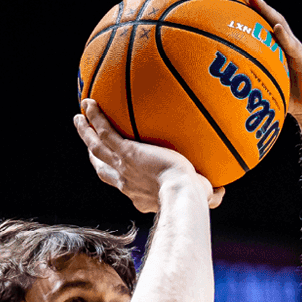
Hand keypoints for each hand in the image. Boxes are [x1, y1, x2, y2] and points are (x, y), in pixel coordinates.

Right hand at [74, 100, 223, 212]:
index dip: (119, 176)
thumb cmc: (194, 200)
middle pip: (102, 167)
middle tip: (89, 145)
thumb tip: (222, 191)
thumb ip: (210, 193)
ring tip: (79, 118)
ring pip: (96, 147)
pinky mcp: (124, 152)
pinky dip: (95, 117)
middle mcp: (126, 182)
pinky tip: (89, 102)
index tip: (119, 169)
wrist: (182, 194)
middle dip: (94, 155)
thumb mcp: (202, 196)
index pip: (125, 184)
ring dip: (86, 133)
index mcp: (140, 194)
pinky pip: (104, 131)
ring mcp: (122, 166)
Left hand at [225, 0, 301, 123]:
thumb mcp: (265, 88)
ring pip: (279, 23)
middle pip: (261, 12)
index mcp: (270, 43)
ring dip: (265, 8)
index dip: (234, 4)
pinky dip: (285, 37)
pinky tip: (275, 27)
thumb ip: (248, 81)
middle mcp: (282, 39)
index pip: (250, 19)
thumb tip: (221, 89)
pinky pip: (293, 46)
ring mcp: (294, 47)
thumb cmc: (291, 97)